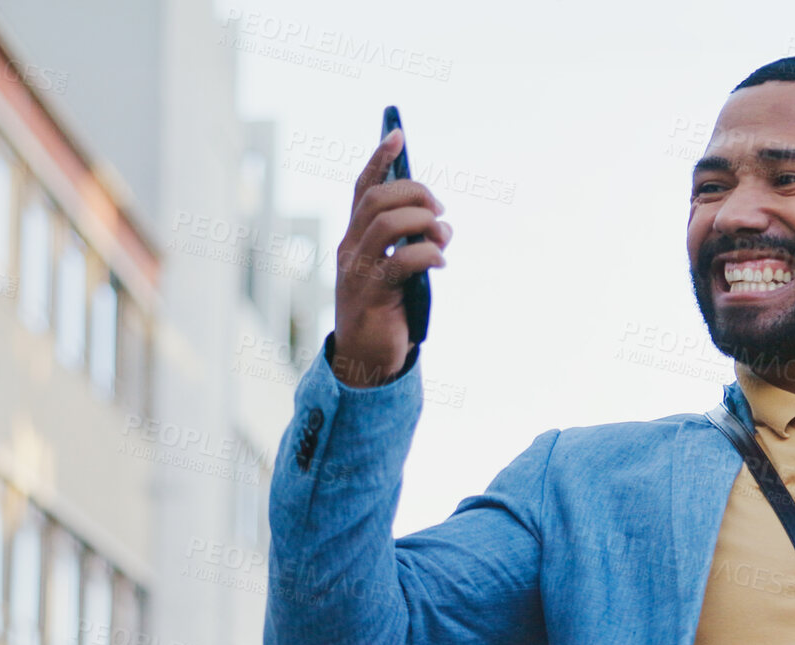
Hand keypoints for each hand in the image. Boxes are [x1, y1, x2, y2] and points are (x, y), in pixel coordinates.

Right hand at [330, 128, 450, 385]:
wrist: (365, 360)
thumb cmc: (386, 312)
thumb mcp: (401, 272)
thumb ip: (415, 245)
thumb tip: (444, 227)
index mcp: (354, 239)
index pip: (362, 188)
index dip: (378, 159)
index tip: (397, 135)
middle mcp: (350, 249)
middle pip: (376, 199)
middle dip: (414, 193)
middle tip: (439, 210)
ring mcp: (357, 271)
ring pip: (385, 223)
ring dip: (422, 222)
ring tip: (441, 237)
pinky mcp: (372, 295)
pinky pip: (400, 261)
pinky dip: (427, 254)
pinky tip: (440, 263)